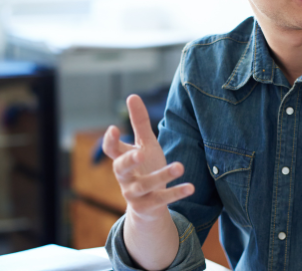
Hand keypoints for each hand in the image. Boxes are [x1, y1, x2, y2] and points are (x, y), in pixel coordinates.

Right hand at [101, 94, 193, 218]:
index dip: (110, 141)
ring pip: (145, 185)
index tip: (114, 129)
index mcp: (122, 160)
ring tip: (180, 166)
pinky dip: (175, 193)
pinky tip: (190, 187)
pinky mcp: (147, 206)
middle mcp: (124, 177)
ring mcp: (134, 194)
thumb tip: (132, 95)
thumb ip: (139, 123)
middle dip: (130, 161)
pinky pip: (161, 200)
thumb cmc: (145, 168)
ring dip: (163, 176)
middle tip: (141, 153)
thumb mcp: (145, 145)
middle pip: (121, 168)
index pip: (110, 150)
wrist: (148, 205)